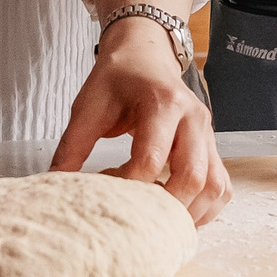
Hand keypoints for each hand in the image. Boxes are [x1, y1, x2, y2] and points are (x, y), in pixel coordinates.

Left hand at [50, 18, 230, 225]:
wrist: (145, 55)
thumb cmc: (118, 79)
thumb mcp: (89, 105)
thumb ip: (73, 144)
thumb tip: (55, 184)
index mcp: (162, 102)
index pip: (151, 158)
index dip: (128, 186)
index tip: (106, 193)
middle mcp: (192, 118)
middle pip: (192, 176)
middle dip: (164, 207)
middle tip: (137, 218)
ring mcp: (207, 134)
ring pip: (214, 186)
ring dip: (190, 212)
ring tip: (159, 222)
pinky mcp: (212, 146)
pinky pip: (222, 186)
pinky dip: (206, 207)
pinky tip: (179, 213)